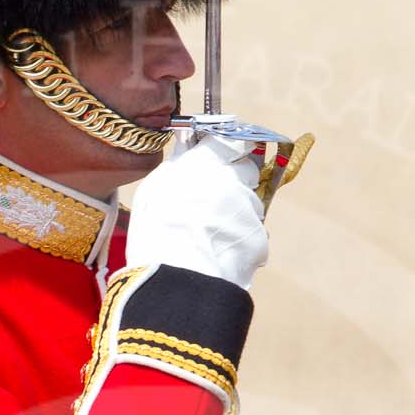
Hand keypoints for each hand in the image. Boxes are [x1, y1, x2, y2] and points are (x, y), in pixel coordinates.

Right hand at [125, 130, 268, 291]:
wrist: (177, 276)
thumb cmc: (157, 231)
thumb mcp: (155, 188)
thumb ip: (177, 165)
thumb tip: (187, 151)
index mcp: (207, 162)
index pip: (230, 139)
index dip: (227, 149)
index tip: (220, 158)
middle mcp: (234, 179)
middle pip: (245, 170)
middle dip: (235, 180)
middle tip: (213, 201)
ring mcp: (250, 209)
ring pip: (250, 204)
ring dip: (237, 213)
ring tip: (211, 235)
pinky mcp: (259, 238)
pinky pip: (252, 234)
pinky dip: (240, 242)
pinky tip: (219, 253)